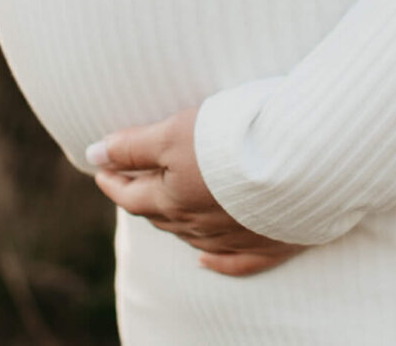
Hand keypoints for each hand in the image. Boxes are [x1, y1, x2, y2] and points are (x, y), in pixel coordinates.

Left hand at [88, 108, 305, 277]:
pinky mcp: (269, 245)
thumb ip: (133, 146)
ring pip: (191, 237)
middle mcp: (198, 226)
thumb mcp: (175, 132)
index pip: (131, 195)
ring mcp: (234, 239)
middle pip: (160, 216)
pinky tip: (204, 261)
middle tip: (131, 182)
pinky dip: (216, 262)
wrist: (302, 163)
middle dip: (142, 198)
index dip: (114, 180)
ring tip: (163, 207)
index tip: (102, 168)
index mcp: (173, 199)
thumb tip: (93, 154)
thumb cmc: (234, 141)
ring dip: (174, 223)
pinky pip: (234, 262)